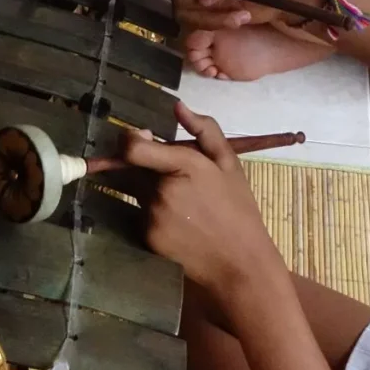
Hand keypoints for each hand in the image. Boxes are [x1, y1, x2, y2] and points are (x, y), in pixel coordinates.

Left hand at [125, 102, 284, 308]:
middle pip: (134, 168)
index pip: (132, 147)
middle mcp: (161, 191)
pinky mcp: (146, 237)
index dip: (130, 140)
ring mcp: (152, 216)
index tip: (141, 140)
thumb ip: (205, 130)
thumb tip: (177, 107)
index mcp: (184, 166)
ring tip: (183, 206)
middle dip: (146, 168)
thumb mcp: (229, 164)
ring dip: (150, 192)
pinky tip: (177, 224)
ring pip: (137, 192)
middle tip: (177, 181)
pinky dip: (151, 215)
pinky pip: (139, 215)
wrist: (240, 263)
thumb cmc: (238, 209)